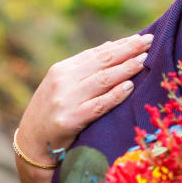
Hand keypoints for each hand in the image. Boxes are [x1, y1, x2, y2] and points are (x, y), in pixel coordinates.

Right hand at [15, 33, 152, 160]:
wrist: (31, 145)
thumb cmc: (52, 112)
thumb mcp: (62, 85)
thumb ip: (85, 68)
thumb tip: (112, 45)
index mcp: (62, 69)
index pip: (97, 53)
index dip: (121, 44)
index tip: (141, 37)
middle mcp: (63, 81)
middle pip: (102, 62)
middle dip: (128, 50)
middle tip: (150, 42)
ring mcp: (66, 100)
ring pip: (103, 80)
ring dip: (126, 69)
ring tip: (144, 60)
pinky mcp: (71, 120)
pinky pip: (98, 105)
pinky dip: (115, 95)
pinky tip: (130, 87)